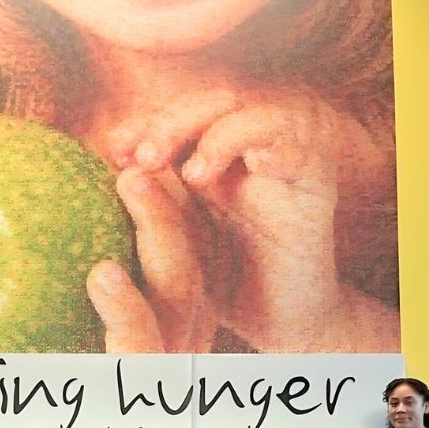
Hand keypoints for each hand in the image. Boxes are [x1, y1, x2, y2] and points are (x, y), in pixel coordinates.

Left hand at [111, 89, 395, 351]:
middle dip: (173, 123)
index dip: (144, 123)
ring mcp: (280, 165)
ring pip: (258, 114)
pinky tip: (260, 163)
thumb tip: (116, 174)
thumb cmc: (219, 284)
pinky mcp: (314, 188)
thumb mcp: (172, 244)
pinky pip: (306, 152)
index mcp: (204, 157)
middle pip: (211, 103)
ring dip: (221, 136)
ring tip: (194, 174)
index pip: (174, 115)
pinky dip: (283, 150)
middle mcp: (243, 152)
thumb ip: (149, 207)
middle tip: (145, 158)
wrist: (277, 324)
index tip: (114, 150)